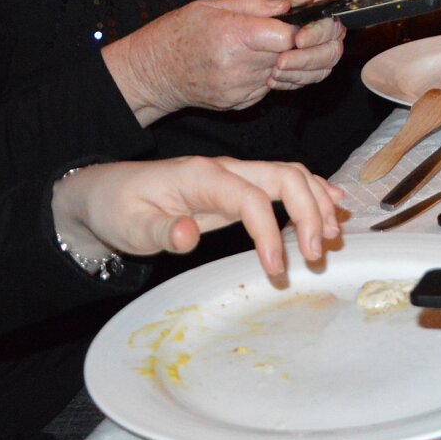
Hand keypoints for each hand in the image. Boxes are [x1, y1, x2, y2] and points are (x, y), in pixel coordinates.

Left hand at [54, 156, 343, 277]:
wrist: (106, 191)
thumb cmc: (118, 209)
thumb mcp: (129, 227)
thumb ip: (160, 232)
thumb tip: (187, 236)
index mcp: (203, 177)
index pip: (253, 199)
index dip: (271, 233)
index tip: (277, 270)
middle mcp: (227, 169)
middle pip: (286, 177)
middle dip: (311, 212)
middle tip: (318, 254)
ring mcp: (237, 175)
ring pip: (293, 175)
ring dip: (318, 203)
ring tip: (333, 237)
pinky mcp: (241, 186)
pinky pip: (286, 181)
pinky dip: (314, 193)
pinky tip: (334, 207)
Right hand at [103, 0, 304, 124]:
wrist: (151, 73)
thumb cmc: (177, 33)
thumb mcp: (211, 6)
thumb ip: (254, 4)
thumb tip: (287, 5)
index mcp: (233, 36)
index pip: (288, 37)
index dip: (293, 28)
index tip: (287, 22)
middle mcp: (238, 66)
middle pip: (287, 54)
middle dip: (285, 43)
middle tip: (270, 34)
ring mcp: (238, 89)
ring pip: (278, 72)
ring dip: (274, 60)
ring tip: (251, 49)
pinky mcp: (237, 103)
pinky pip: (265, 87)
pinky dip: (261, 76)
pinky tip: (243, 66)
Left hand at [263, 0, 343, 90]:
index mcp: (329, 9)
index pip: (331, 26)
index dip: (316, 35)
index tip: (297, 40)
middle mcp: (331, 31)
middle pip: (330, 52)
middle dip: (306, 59)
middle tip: (281, 62)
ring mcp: (323, 48)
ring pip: (322, 68)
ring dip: (299, 73)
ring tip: (275, 72)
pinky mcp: (312, 63)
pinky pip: (310, 77)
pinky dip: (293, 81)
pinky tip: (275, 79)